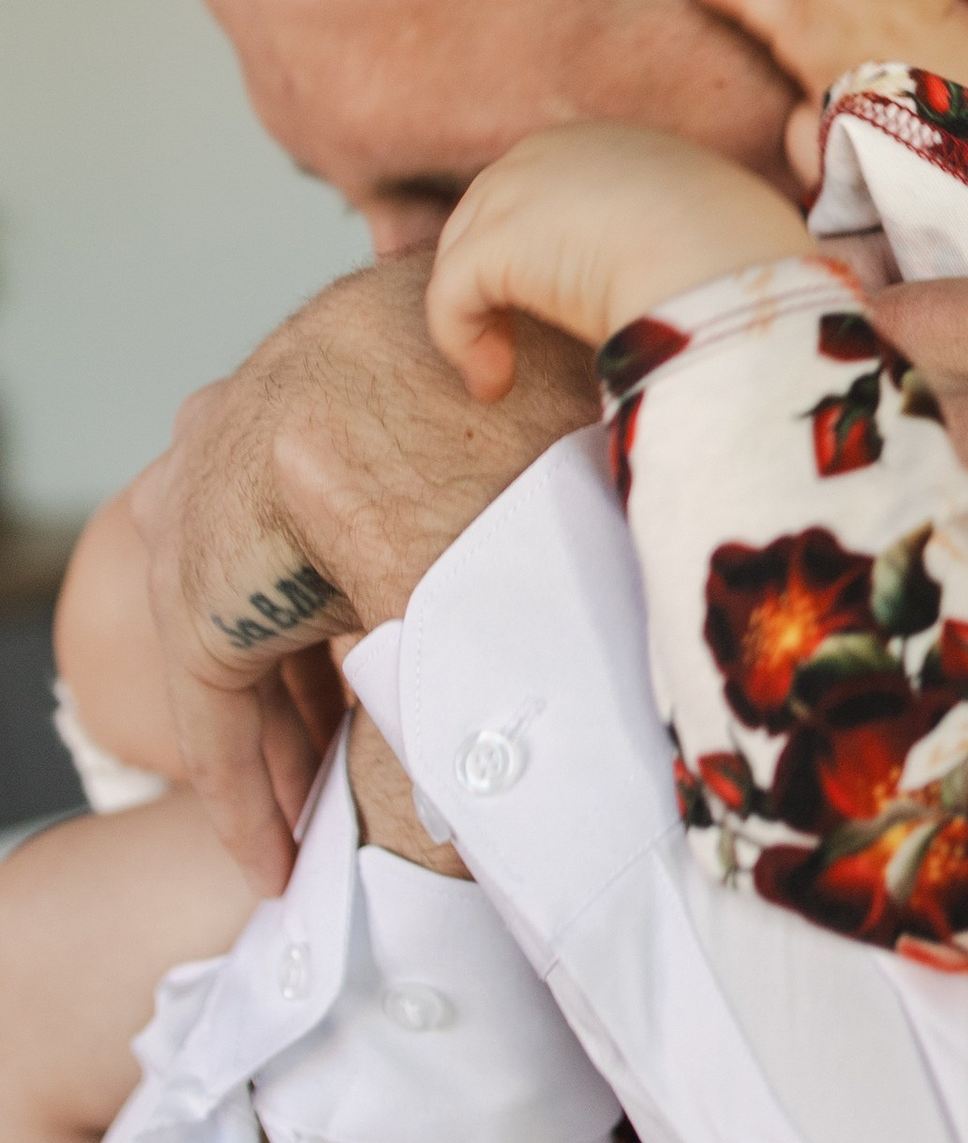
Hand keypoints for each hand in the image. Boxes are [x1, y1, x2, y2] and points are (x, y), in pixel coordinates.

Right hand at [131, 258, 602, 891]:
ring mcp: (245, 392)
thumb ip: (434, 716)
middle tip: (302, 827)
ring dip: (284, 665)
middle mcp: (224, 437)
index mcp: (253, 500)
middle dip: (262, 739)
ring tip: (331, 751)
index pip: (211, 696)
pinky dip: (301, 588)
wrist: (585, 265)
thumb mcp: (471, 603)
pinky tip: (348, 647)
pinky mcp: (289, 369)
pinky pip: (261, 509)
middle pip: (207, 632)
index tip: (270, 877)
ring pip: (231, 571)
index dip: (242, 803)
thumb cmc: (547, 440)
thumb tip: (441, 853)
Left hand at [428, 124, 809, 400]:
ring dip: (478, 319)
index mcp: (614, 143)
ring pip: (467, 256)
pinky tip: (494, 384)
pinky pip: (454, 296)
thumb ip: (686, 239)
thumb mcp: (721, 230)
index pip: (550, 190)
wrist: (734, 265)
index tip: (566, 305)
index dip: (543, 249)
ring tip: (501, 377)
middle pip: (493, 216)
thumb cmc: (749, 260)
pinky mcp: (495, 242)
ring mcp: (519, 188)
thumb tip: (698, 285)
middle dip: (496, 280)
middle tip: (516, 344)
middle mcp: (557, 150)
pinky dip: (463, 343)